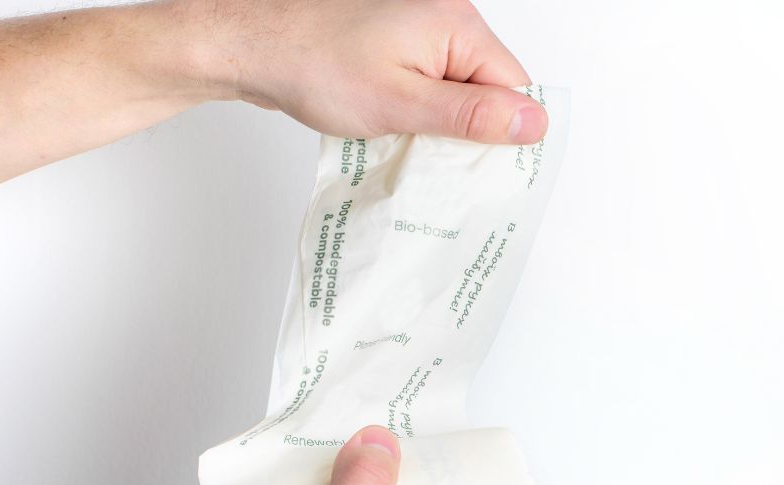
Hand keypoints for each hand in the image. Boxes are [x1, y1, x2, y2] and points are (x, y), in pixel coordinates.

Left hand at [184, 0, 548, 143]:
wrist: (251, 46)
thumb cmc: (314, 65)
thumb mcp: (401, 102)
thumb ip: (470, 115)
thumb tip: (532, 123)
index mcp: (457, 24)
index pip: (513, 86)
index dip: (499, 131)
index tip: (475, 165)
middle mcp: (444, 20)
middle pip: (487, 89)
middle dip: (466, 130)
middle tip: (432, 157)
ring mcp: (419, 31)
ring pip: (455, 92)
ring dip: (437, 126)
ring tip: (404, 140)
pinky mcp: (397, 46)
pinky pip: (427, 87)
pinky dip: (416, 114)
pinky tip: (392, 130)